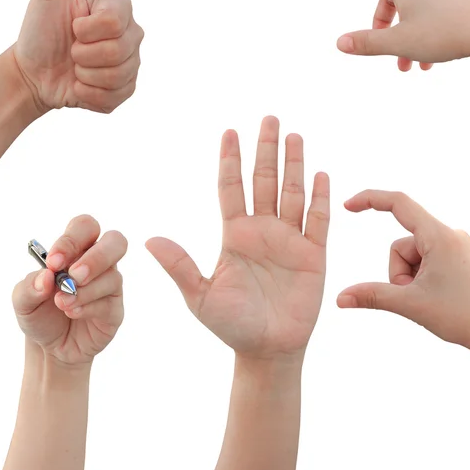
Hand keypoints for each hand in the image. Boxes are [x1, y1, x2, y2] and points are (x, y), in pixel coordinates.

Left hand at [13, 215, 126, 365]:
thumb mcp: (22, 301)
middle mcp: (98, 262)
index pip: (85, 228)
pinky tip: (72, 313)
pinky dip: (87, 308)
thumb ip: (29, 286)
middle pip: (116, 241)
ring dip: (84, 291)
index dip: (72, 240)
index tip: (53, 263)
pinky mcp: (115, 308)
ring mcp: (110, 284)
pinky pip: (109, 302)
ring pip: (112, 276)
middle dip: (96, 258)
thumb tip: (46, 277)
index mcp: (77, 250)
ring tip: (62, 303)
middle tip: (74, 276)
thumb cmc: (40, 314)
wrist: (50, 347)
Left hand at [14, 0, 143, 113]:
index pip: (115, 23)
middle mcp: (131, 37)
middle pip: (118, 53)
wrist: (34, 72)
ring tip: (77, 68)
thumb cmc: (40, 31)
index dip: (86, 30)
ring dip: (86, 76)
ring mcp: (131, 66)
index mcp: (118, 10)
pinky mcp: (125, 91)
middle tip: (72, 50)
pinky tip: (82, 85)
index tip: (72, 27)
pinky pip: (114, 97)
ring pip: (117, 77)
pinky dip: (90, 95)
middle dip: (84, 55)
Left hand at [147, 116, 329, 359]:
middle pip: (264, 181)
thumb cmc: (231, 325)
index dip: (230, 160)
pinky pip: (318, 220)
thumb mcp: (200, 295)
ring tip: (294, 136)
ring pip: (292, 193)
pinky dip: (320, 198)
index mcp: (234, 234)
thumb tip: (148, 239)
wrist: (267, 350)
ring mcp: (289, 240)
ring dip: (294, 164)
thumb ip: (180, 265)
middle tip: (268, 119)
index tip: (230, 131)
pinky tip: (321, 174)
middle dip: (266, 150)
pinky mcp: (313, 255)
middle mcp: (262, 230)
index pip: (231, 188)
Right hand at [336, 0, 469, 69]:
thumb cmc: (446, 33)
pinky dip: (424, 35)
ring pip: (413, 11)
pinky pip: (432, 14)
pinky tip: (430, 61)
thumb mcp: (400, 43)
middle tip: (385, 50)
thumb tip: (340, 43)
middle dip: (384, 25)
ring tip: (410, 66)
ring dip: (405, 37)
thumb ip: (368, 43)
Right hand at [337, 190, 469, 363]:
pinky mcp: (463, 259)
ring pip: (414, 257)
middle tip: (417, 298)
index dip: (369, 200)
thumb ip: (372, 296)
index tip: (348, 206)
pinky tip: (442, 298)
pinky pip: (428, 262)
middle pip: (401, 245)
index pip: (398, 203)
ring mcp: (458, 247)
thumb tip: (340, 298)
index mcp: (439, 236)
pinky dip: (424, 280)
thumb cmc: (463, 317)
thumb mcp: (410, 304)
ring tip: (432, 300)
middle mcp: (451, 235)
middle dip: (399, 273)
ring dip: (411, 280)